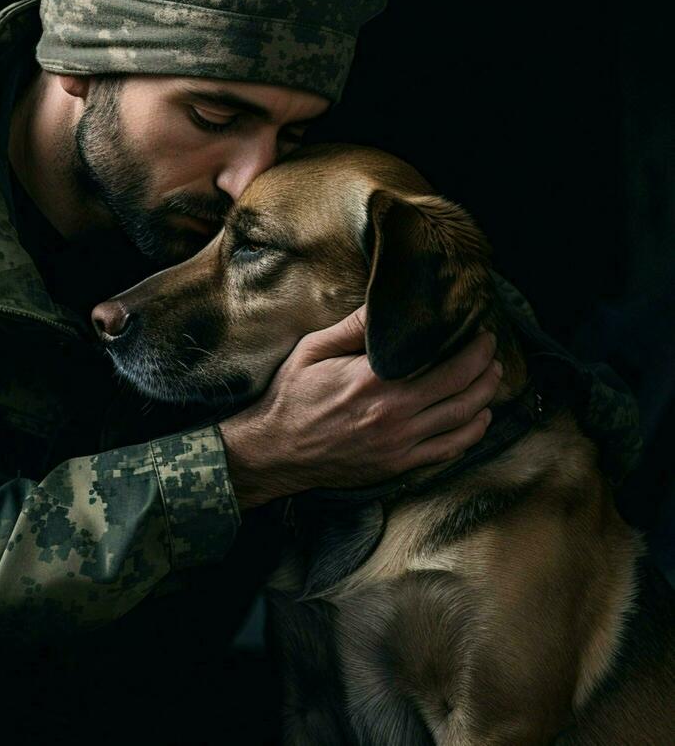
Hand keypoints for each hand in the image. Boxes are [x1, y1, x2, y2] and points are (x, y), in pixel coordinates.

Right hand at [218, 304, 501, 509]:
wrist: (275, 449)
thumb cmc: (291, 395)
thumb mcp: (313, 350)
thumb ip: (352, 327)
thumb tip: (384, 304)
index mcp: (375, 381)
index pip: (446, 365)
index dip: (473, 349)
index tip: (482, 333)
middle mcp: (394, 415)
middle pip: (462, 391)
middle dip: (486, 369)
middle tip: (492, 353)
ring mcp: (399, 444)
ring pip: (463, 422)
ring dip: (485, 399)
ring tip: (492, 380)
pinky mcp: (398, 465)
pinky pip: (448, 451)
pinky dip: (471, 433)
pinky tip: (477, 419)